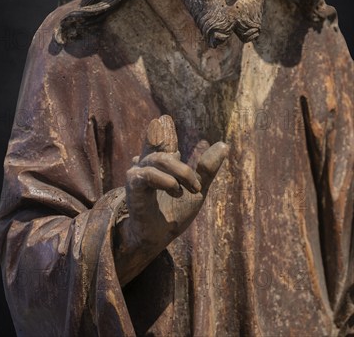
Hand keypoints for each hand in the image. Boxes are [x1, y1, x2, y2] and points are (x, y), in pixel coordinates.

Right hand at [114, 115, 227, 285]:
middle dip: (184, 168)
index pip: (161, 138)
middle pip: (164, 149)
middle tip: (196, 186)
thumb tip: (224, 144)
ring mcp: (138, 172)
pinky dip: (165, 180)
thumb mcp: (197, 189)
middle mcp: (146, 163)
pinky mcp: (133, 186)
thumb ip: (207, 168)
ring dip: (180, 174)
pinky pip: (147, 174)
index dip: (162, 129)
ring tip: (189, 192)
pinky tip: (175, 190)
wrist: (157, 238)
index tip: (164, 119)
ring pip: (159, 159)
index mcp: (160, 161)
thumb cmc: (173, 213)